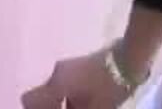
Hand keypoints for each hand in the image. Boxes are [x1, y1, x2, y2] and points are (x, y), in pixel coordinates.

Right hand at [19, 48, 134, 108]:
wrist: (132, 57)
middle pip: (46, 96)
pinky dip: (74, 97)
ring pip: (59, 91)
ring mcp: (70, 66)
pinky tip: (89, 104)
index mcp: (56, 84)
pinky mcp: (82, 64)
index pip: (29, 101)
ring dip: (65, 104)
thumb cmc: (110, 86)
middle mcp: (57, 73)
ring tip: (85, 108)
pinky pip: (70, 84)